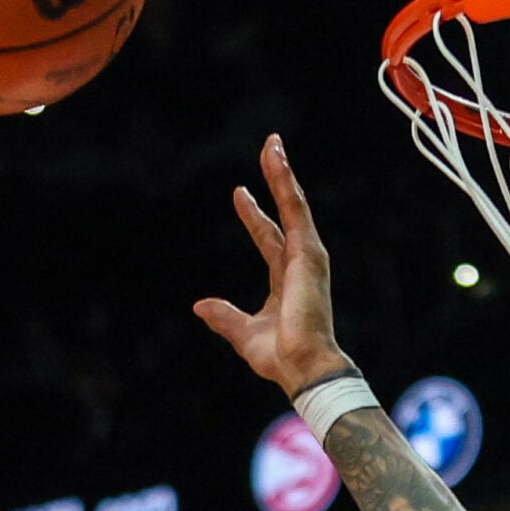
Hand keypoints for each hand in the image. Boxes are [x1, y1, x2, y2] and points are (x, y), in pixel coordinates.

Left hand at [191, 136, 352, 396]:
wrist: (302, 367)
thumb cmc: (280, 357)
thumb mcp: (243, 333)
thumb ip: (224, 317)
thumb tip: (200, 306)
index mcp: (285, 280)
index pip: (268, 239)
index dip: (255, 216)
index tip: (240, 193)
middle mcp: (299, 263)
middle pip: (286, 213)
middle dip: (277, 181)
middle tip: (270, 150)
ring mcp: (307, 256)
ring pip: (294, 203)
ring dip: (282, 173)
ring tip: (272, 143)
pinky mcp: (308, 253)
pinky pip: (295, 209)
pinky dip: (286, 184)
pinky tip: (277, 161)